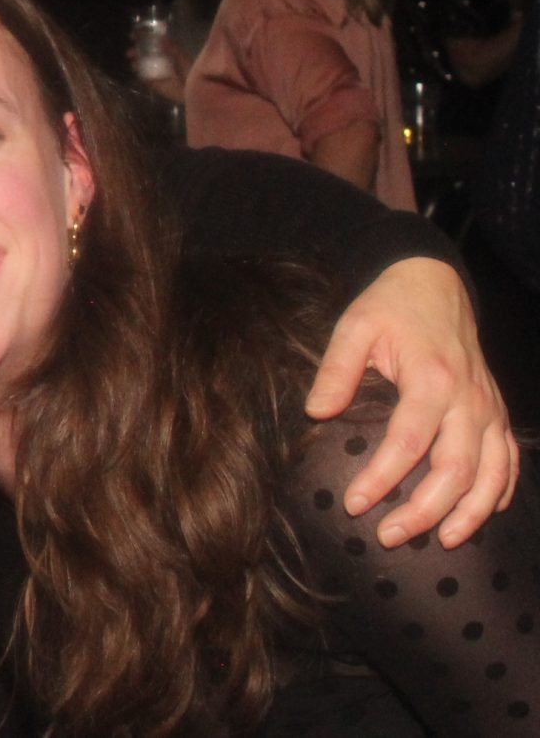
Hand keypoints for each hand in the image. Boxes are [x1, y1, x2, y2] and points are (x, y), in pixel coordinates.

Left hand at [306, 255, 516, 546]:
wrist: (434, 284)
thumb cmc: (390, 307)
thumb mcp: (354, 326)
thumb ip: (336, 370)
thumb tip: (316, 413)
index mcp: (431, 378)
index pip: (408, 442)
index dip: (382, 478)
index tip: (355, 503)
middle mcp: (468, 400)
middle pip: (455, 469)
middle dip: (423, 509)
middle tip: (388, 535)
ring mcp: (488, 408)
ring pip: (491, 474)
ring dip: (469, 513)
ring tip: (440, 541)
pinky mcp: (497, 413)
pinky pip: (509, 460)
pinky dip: (500, 491)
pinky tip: (481, 513)